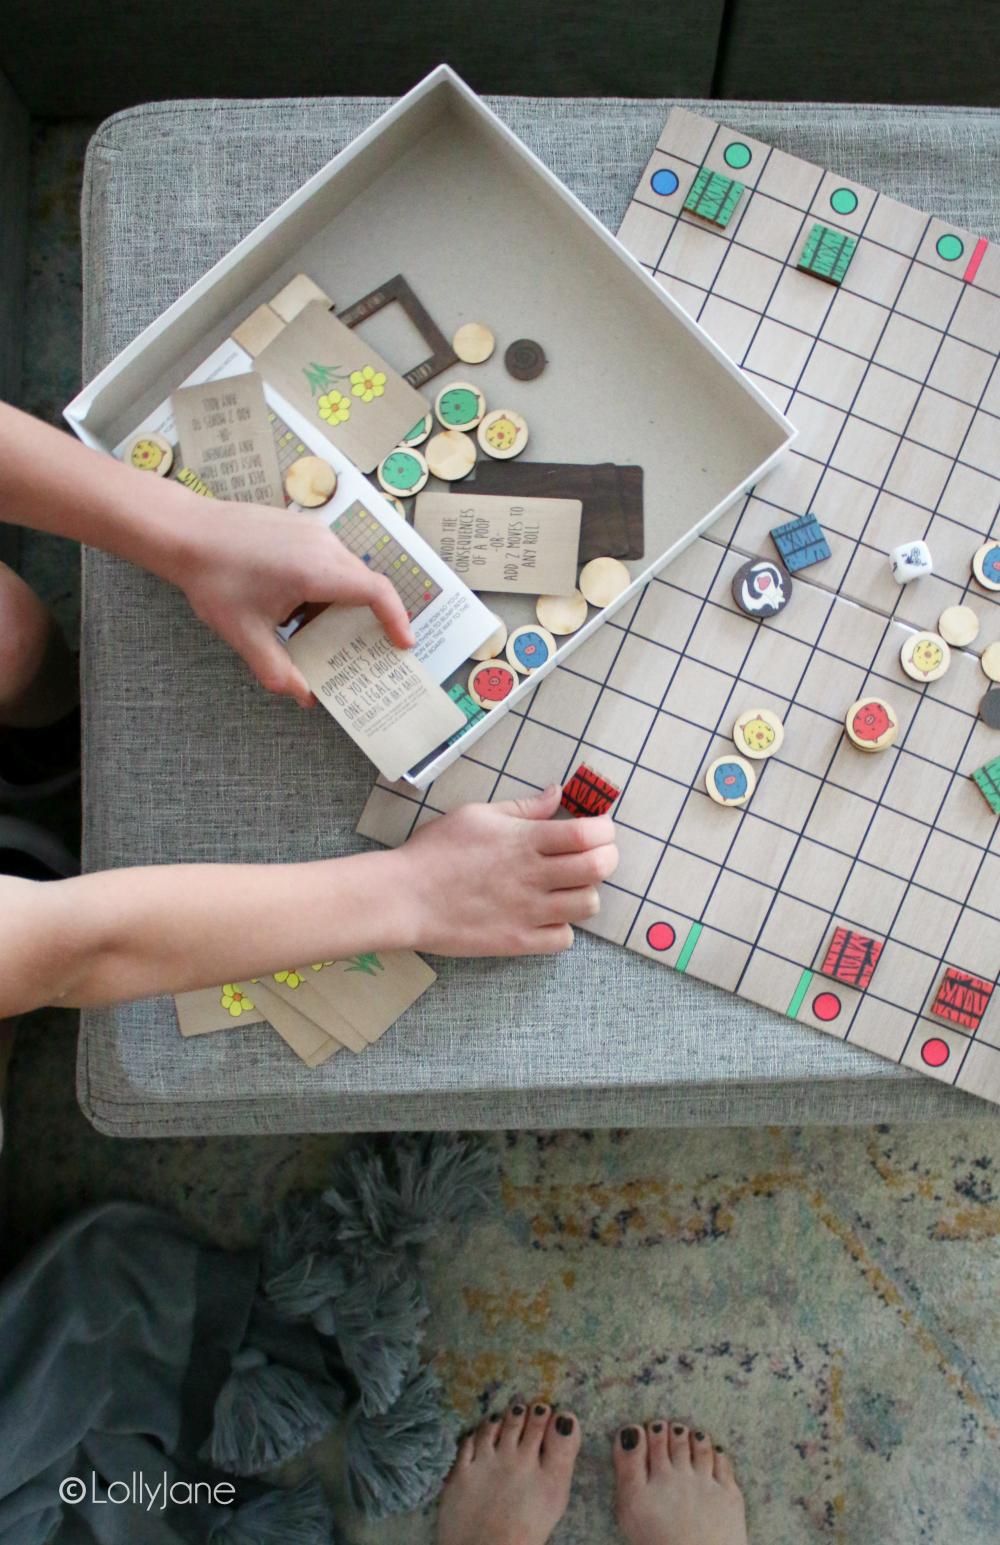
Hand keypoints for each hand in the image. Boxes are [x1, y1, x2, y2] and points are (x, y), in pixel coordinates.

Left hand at [164, 500, 414, 706]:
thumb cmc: (214, 579)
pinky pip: (328, 558)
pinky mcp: (300, 526)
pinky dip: (328, 584)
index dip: (397, 619)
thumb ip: (276, 669)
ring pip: (345, 571)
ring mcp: (312, 531)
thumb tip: (303, 696)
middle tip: (365, 649)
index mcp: (316, 570)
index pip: (376, 592)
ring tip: (326, 632)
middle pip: (364, 583)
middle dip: (370, 618)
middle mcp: (323, 545)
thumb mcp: (245, 634)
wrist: (186, 532)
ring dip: (343, 602)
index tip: (403, 644)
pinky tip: (301, 607)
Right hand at [387, 784, 618, 954]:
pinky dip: (563, 927)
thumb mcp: (478, 814)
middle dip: (606, 858)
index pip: (587, 834)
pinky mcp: (518, 941)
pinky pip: (564, 938)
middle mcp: (533, 876)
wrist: (405, 898)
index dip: (605, 830)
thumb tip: (557, 794)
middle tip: (595, 856)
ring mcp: (528, 912)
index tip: (601, 829)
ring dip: (586, 893)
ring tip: (569, 887)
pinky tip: (547, 915)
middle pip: (598, 868)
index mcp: (524, 841)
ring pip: (588, 905)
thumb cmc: (436, 851)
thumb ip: (523, 807)